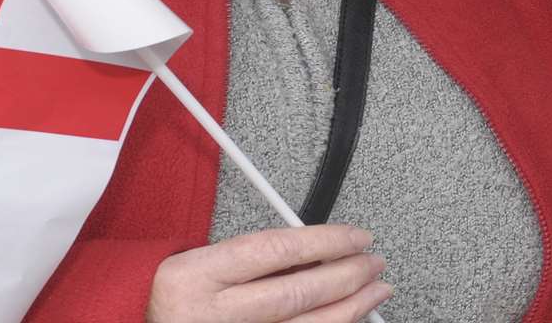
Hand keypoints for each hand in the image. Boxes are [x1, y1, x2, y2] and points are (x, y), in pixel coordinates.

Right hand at [146, 224, 391, 322]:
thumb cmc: (175, 295)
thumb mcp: (202, 262)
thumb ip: (257, 256)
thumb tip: (322, 249)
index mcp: (195, 276)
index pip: (276, 250)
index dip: (326, 241)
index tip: (357, 236)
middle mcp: (211, 315)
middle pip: (297, 294)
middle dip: (347, 276)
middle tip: (374, 262)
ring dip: (350, 308)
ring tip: (375, 289)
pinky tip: (346, 318)